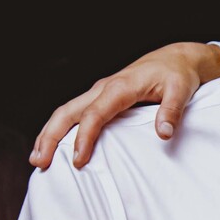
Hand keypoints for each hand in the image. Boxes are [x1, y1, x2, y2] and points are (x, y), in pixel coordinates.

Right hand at [31, 42, 219, 169]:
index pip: (95, 114)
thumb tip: (164, 134)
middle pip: (68, 111)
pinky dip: (60, 128)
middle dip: (50, 136)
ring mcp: (100, 92)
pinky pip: (75, 112)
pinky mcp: (101, 97)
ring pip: (66, 111)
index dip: (84, 138)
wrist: (177, 57)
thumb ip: (172, 111)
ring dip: (49, 133)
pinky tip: (54, 145)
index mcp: (120, 87)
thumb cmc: (178, 74)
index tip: (78, 161)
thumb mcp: (181, 90)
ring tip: (38, 158)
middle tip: (40, 162)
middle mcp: (104, 88)